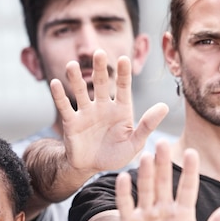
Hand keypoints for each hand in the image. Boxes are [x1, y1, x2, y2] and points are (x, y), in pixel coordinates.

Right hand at [51, 49, 168, 175]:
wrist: (91, 167)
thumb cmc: (115, 155)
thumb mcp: (134, 143)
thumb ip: (147, 125)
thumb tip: (164, 106)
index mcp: (121, 109)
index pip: (124, 87)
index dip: (123, 74)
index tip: (124, 59)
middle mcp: (103, 107)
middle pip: (101, 84)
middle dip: (99, 69)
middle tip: (98, 53)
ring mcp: (86, 113)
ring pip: (81, 92)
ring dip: (76, 79)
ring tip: (72, 65)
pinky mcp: (71, 122)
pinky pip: (65, 107)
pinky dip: (59, 96)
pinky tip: (54, 83)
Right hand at [115, 141, 219, 220]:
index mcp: (183, 212)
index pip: (187, 187)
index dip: (190, 171)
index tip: (192, 153)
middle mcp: (163, 208)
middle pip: (164, 182)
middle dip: (163, 163)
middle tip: (162, 142)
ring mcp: (145, 213)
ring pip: (146, 189)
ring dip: (146, 173)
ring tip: (146, 156)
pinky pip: (126, 204)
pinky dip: (124, 192)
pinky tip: (124, 177)